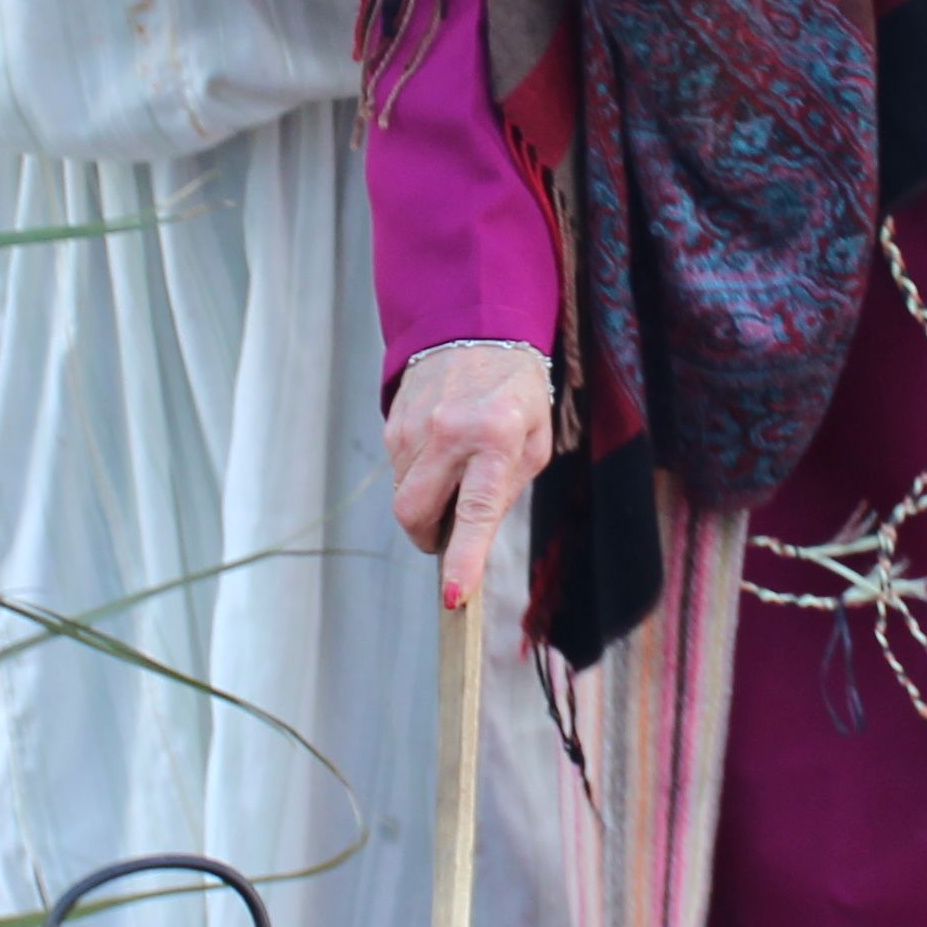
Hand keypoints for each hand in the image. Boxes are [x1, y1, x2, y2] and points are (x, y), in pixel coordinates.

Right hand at [386, 339, 554, 609]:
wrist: (475, 329)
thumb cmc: (514, 393)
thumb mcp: (534, 441)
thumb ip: (507, 491)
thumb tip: (473, 537)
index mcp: (496, 438)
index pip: (476, 510)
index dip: (464, 558)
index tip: (454, 596)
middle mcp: (449, 432)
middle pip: (415, 513)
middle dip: (427, 537)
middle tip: (448, 534)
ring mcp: (414, 427)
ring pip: (405, 497)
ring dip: (426, 502)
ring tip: (455, 469)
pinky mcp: (393, 423)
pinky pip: (399, 472)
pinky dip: (418, 477)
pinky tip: (440, 450)